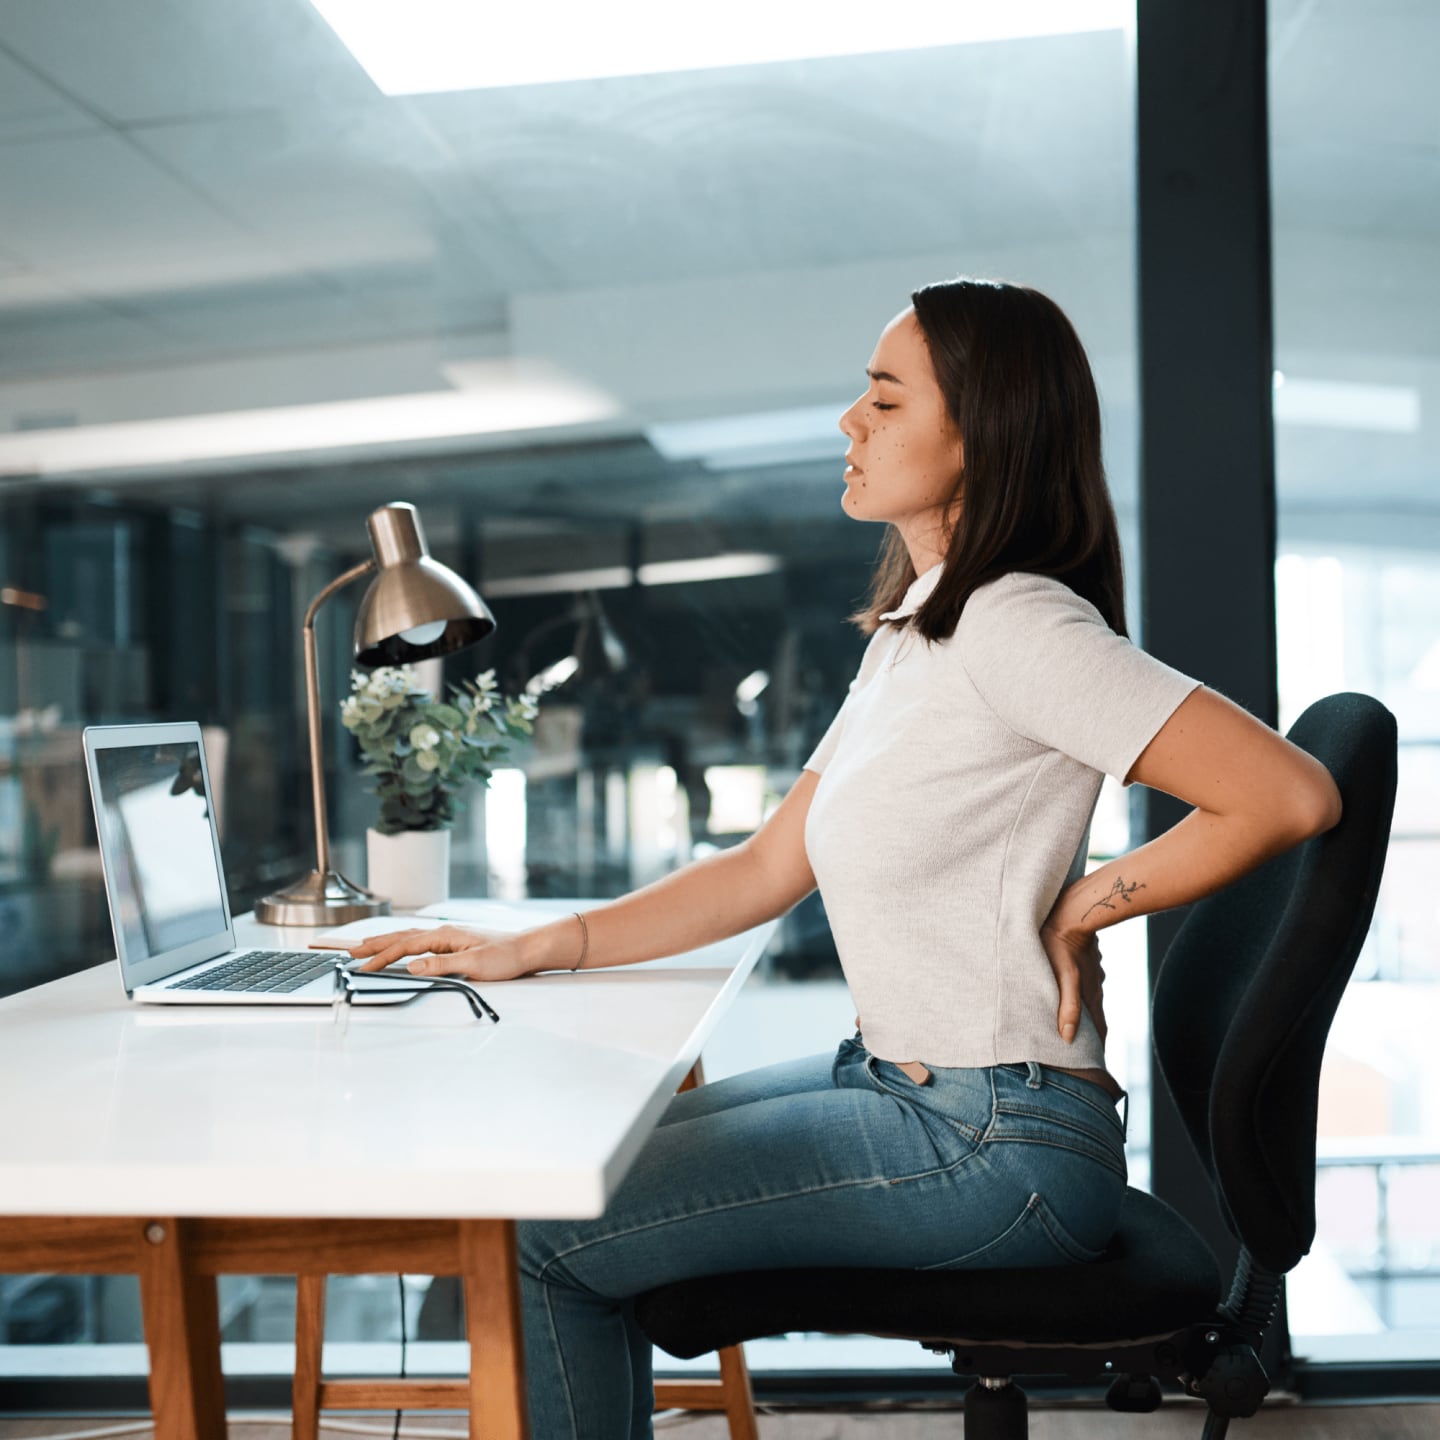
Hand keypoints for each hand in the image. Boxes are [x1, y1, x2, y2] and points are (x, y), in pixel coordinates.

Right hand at [346, 925, 529, 981]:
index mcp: (445, 936)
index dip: (383, 957)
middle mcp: (444, 933)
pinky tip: (402, 947)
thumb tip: (412, 966)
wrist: (527, 950)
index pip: (406, 946)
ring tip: (368, 947)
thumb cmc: (505, 956)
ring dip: (388, 942)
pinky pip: (421, 941)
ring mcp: (449, 937)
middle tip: (353, 952)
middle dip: (376, 944)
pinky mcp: (455, 944)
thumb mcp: (473, 963)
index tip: (364, 967)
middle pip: (402, 936)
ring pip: (410, 937)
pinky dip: (404, 944)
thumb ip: (441, 965)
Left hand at [1039, 920, 1107, 1047]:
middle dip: (1091, 1034)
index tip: (1097, 1066)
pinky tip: (1072, 992)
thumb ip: (1068, 1007)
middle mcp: (1095, 986)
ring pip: (1088, 998)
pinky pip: (1084, 982)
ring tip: (1076, 1025)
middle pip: (1095, 1016)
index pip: (1099, 1029)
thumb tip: (1068, 1038)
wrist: (1074, 909)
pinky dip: (1079, 995)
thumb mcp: (1064, 977)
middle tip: (1086, 1051)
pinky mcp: (1085, 959)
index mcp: (1090, 994)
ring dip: (1084, 1013)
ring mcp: (1091, 972)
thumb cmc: (1061, 943)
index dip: (1098, 1047)